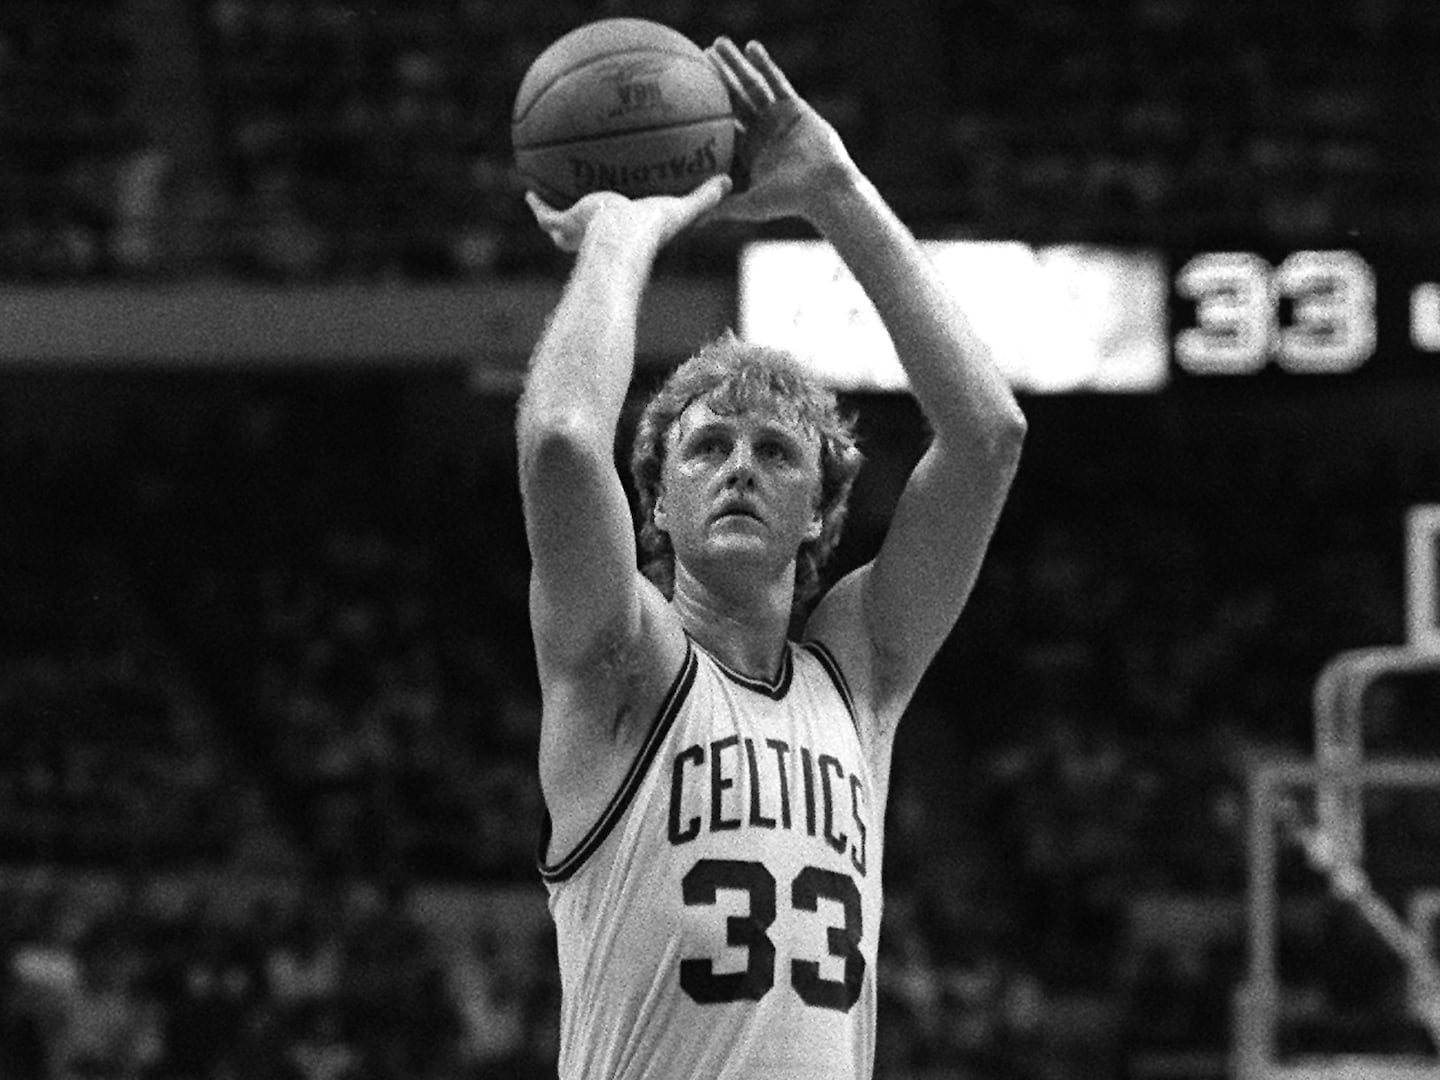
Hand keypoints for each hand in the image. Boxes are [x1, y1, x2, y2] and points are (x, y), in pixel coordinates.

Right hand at [525, 173, 732, 253]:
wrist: (621, 237)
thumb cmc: (651, 231)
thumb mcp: (682, 209)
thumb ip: (704, 196)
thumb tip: (728, 181)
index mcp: (625, 234)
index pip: (620, 228)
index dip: (620, 219)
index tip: (620, 211)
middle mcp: (599, 239)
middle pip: (588, 234)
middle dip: (582, 223)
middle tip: (583, 208)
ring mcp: (578, 234)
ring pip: (561, 227)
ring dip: (555, 215)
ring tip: (546, 200)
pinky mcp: (563, 224)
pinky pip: (544, 213)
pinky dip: (535, 204)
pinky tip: (526, 190)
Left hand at [706, 38, 857, 223]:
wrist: (825, 190)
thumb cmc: (789, 201)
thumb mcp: (749, 205)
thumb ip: (721, 207)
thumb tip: (689, 222)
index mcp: (749, 151)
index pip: (723, 124)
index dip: (706, 107)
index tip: (686, 93)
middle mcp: (762, 131)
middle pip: (734, 99)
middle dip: (717, 79)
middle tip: (696, 57)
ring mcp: (779, 117)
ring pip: (753, 86)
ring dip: (736, 64)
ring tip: (718, 43)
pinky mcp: (796, 107)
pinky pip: (778, 81)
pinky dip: (766, 64)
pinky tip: (752, 47)